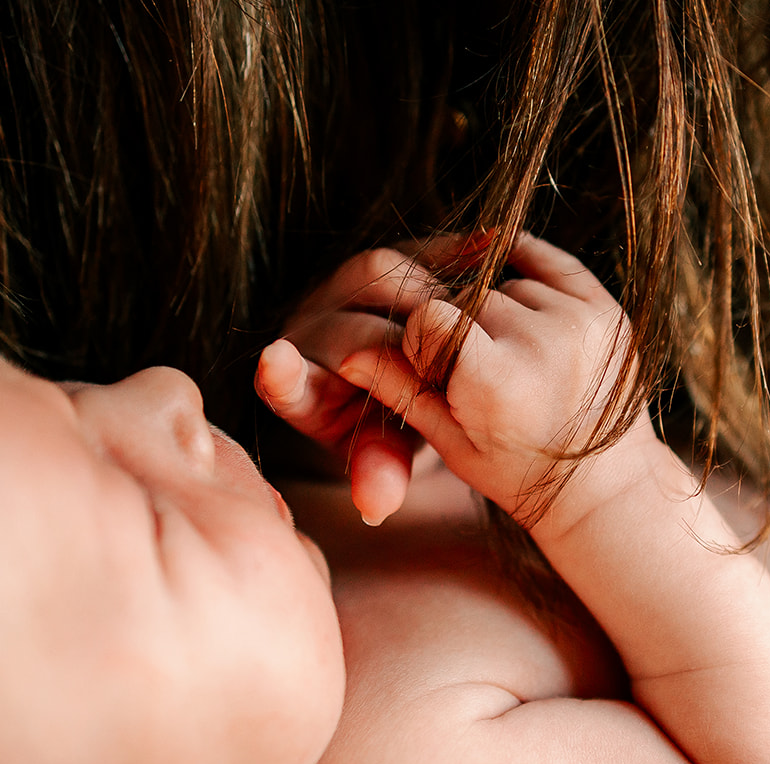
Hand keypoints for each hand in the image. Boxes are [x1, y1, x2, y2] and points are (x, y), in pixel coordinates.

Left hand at [264, 246, 459, 524]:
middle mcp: (313, 330)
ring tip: (481, 315)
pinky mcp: (385, 260)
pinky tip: (492, 252)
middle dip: (401, 342)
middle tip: (455, 358)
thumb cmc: (391, 433)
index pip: (285, 381)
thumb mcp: (388, 456)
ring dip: (430, 292)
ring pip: (377, 273)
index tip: (277, 363)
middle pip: (348, 323)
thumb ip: (381, 475)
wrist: (412, 389)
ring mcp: (343, 287)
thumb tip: (376, 508)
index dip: (281, 373)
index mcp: (302, 388)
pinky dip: (455, 252)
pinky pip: (418, 249)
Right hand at [333, 234, 641, 525]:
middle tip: (476, 369)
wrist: (604, 484)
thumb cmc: (518, 471)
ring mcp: (581, 324)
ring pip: (504, 282)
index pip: (430, 317)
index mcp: (497, 383)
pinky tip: (522, 312)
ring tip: (510, 359)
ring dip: (496, 311)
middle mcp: (543, 345)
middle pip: (467, 298)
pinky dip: (527, 279)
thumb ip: (402, 389)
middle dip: (461, 327)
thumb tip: (348, 354)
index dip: (422, 339)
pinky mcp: (607, 310)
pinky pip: (547, 264)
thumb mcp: (452, 439)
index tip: (434, 366)